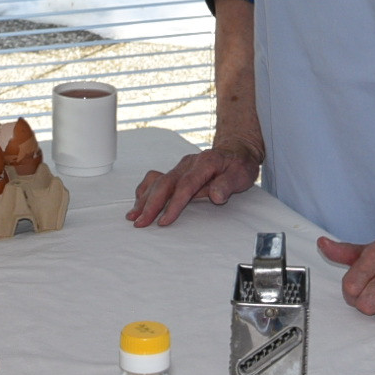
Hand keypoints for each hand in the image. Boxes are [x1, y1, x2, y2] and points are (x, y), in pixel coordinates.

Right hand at [127, 142, 260, 227]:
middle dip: (151, 205)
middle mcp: (188, 164)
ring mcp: (180, 167)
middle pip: (165, 184)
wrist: (235, 151)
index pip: (186, 186)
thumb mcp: (241, 174)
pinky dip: (145, 191)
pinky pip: (155, 179)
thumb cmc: (238, 165)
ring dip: (144, 199)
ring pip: (157, 182)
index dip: (174, 204)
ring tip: (133, 216)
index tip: (164, 221)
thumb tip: (216, 196)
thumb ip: (228, 184)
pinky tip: (138, 203)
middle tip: (140, 223)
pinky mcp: (176, 172)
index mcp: (205, 163)